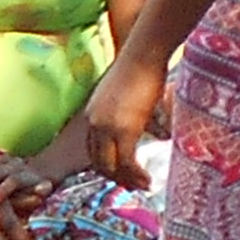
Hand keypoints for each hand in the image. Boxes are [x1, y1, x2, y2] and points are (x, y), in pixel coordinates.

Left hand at [46, 54, 163, 192]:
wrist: (144, 53)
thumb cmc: (142, 66)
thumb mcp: (127, 94)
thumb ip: (130, 112)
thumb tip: (147, 124)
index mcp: (92, 114)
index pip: (93, 150)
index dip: (106, 166)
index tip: (121, 174)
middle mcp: (94, 122)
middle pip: (99, 162)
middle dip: (116, 178)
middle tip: (133, 186)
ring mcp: (106, 127)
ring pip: (111, 166)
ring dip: (127, 180)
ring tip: (142, 185)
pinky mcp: (123, 129)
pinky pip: (126, 162)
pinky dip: (135, 174)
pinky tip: (146, 179)